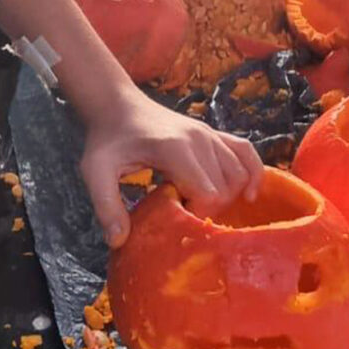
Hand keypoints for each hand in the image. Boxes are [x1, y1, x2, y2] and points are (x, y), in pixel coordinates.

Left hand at [80, 94, 262, 246]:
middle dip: (211, 209)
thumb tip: (119, 241)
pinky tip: (249, 194)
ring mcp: (208, 133)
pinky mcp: (212, 132)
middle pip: (226, 187)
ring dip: (228, 196)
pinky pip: (245, 151)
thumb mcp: (95, 172)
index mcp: (174, 148)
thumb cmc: (107, 140)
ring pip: (239, 173)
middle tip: (184, 213)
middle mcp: (199, 138)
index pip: (208, 192)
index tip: (175, 216)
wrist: (117, 106)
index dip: (197, 213)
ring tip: (201, 205)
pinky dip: (253, 173)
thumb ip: (105, 206)